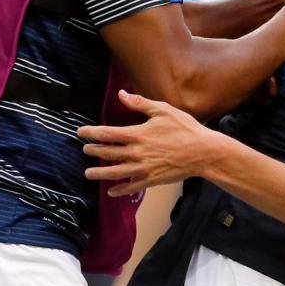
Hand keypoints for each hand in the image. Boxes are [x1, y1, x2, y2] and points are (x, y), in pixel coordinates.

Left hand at [78, 90, 224, 195]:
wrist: (203, 152)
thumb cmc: (185, 129)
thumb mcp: (164, 110)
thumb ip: (141, 103)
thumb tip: (121, 94)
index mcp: (137, 134)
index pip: (107, 133)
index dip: (91, 132)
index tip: (81, 132)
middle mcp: (136, 153)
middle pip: (107, 153)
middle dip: (93, 151)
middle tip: (86, 150)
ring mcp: (142, 168)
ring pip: (114, 172)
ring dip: (99, 173)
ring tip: (89, 173)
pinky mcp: (151, 179)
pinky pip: (130, 186)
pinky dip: (119, 190)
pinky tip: (112, 191)